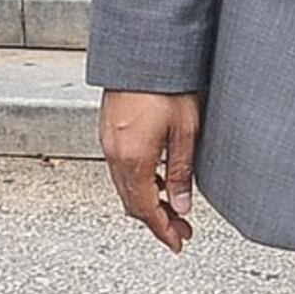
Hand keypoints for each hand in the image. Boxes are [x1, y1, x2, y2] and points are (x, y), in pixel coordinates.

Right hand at [100, 89, 201, 251]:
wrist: (142, 50)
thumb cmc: (167, 84)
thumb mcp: (185, 130)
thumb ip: (182, 172)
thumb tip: (181, 206)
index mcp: (134, 159)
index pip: (146, 210)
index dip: (163, 230)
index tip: (178, 243)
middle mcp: (115, 154)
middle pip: (132, 203)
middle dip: (157, 221)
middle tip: (181, 229)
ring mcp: (109, 141)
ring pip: (125, 187)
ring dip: (147, 201)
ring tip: (172, 206)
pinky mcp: (109, 129)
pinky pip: (121, 169)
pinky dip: (139, 182)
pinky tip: (157, 177)